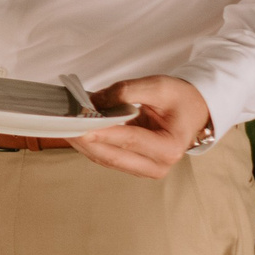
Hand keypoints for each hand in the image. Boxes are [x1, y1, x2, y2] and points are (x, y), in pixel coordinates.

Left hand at [69, 76, 211, 177]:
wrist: (192, 111)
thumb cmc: (179, 99)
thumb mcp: (159, 86)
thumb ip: (127, 91)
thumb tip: (94, 101)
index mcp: (169, 147)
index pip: (129, 140)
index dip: (102, 132)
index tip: (79, 124)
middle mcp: (157, 165)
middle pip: (112, 156)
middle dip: (85, 140)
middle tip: (62, 125)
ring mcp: (143, 168)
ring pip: (104, 159)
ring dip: (82, 143)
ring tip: (62, 126)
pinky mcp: (131, 165)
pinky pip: (105, 156)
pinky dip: (88, 144)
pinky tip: (73, 131)